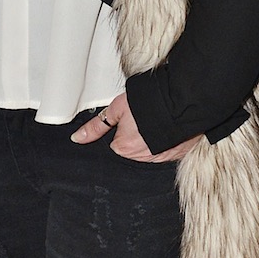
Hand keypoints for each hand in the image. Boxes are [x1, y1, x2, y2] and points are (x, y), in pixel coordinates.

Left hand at [72, 93, 199, 162]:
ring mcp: (161, 157)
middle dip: (136, 135)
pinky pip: (167, 151)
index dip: (122, 128)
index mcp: (124, 148)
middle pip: (132, 148)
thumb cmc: (149, 101)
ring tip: (156, 122)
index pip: (116, 143)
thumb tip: (77, 139)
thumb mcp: (116, 109)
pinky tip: (168, 129)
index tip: (130, 119)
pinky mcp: (177, 154)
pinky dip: (166, 143)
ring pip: (149, 150)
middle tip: (143, 118)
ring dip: (151, 140)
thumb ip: (96, 127)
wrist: (181, 99)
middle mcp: (141, 157)